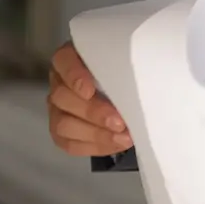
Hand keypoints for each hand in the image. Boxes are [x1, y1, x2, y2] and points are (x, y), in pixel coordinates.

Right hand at [46, 41, 132, 156]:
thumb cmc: (127, 69)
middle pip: (63, 97)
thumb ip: (126, 62)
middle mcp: (59, 82)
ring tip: (122, 138)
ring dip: (95, 134)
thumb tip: (147, 73)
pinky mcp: (61, 131)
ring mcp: (57, 108)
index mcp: (71, 57)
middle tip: (120, 122)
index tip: (89, 90)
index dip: (74, 76)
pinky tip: (115, 144)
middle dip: (94, 112)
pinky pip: (69, 143)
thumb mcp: (125, 59)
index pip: (63, 61)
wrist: (126, 89)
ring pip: (63, 124)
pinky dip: (93, 146)